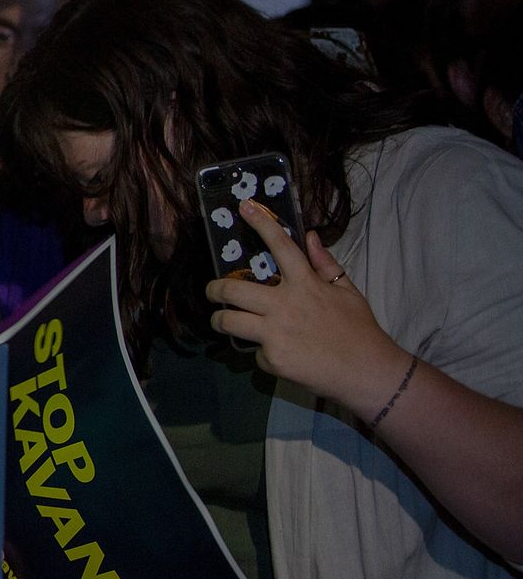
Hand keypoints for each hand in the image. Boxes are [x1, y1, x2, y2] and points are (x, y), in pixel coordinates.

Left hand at [204, 200, 405, 410]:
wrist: (366, 372)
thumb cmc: (358, 330)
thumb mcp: (347, 292)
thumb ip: (325, 265)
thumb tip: (309, 237)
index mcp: (305, 284)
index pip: (280, 247)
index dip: (261, 224)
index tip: (244, 207)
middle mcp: (284, 305)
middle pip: (232, 290)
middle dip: (214, 289)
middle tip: (212, 291)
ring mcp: (275, 332)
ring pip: (228, 322)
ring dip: (219, 321)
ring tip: (221, 321)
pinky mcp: (272, 358)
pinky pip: (255, 351)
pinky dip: (263, 352)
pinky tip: (277, 355)